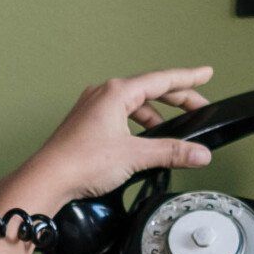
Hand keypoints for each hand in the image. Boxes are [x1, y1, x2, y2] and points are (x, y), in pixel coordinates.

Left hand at [7, 68, 216, 213]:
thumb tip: (198, 154)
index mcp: (116, 92)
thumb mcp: (135, 155)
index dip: (188, 78)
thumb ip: (171, 152)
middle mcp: (103, 95)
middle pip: (149, 90)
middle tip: (198, 107)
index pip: (162, 80)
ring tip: (173, 131)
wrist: (48, 179)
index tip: (205, 73)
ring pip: (134, 105)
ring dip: (156, 115)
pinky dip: (138, 125)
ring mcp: (93, 109)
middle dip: (177, 99)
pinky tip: (145, 141)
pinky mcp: (87, 124)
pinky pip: (121, 117)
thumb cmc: (80, 162)